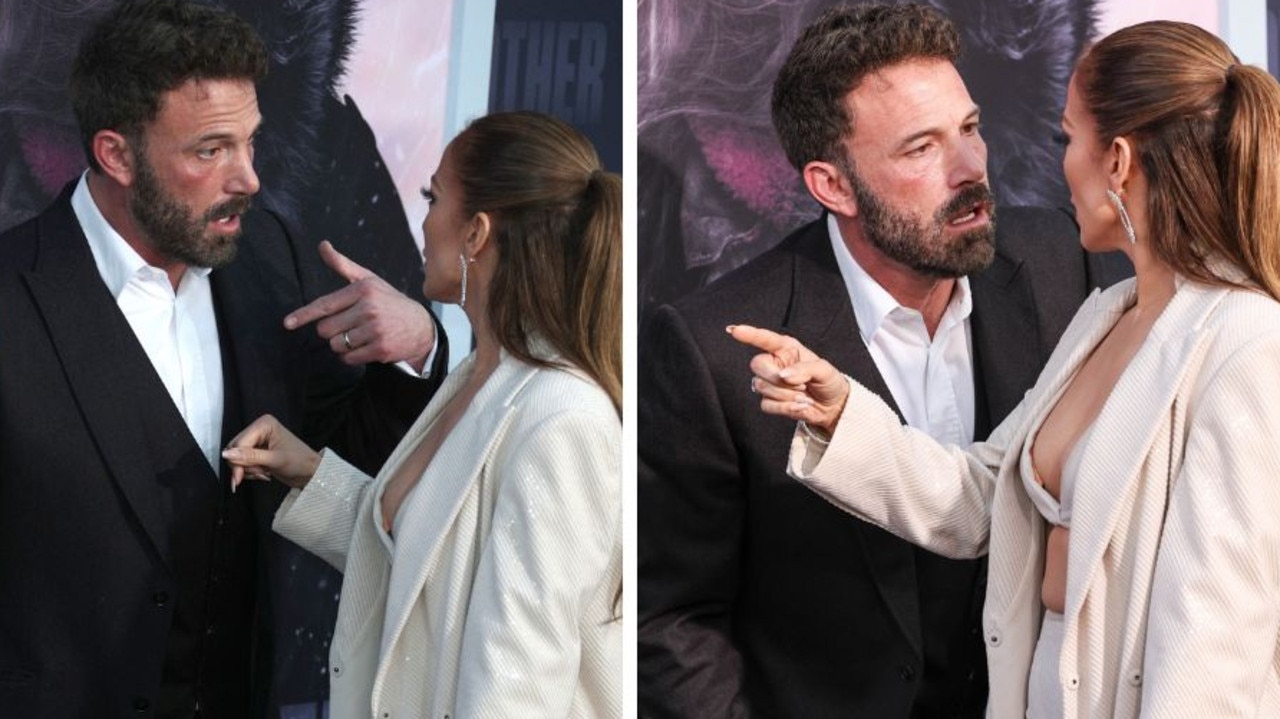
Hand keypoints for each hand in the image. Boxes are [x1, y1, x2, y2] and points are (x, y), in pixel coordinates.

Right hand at [222, 414, 320, 491]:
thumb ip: (250, 457)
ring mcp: (257, 440)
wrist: (311, 472)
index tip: (238, 479)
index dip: (237, 462)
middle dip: (244, 466)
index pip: (239, 443)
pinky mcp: (257, 450)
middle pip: (235, 450)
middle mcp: (259, 429)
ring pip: (237, 457)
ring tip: (264, 473)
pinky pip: (242, 462)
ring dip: (247, 470)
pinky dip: (250, 471)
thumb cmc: (299, 461)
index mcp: (264, 424)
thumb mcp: (274, 460)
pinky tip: (263, 473)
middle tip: (260, 473)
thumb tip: (226, 454)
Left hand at [285, 240, 435, 369]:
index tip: (288, 323)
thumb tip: (322, 245)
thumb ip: (342, 265)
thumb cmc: (389, 302)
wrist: (421, 327)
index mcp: (363, 289)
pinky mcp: (380, 349)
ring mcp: (375, 330)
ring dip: (342, 344)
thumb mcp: (369, 280)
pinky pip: (348, 358)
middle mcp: (369, 309)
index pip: (325, 305)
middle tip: (349, 325)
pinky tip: (365, 347)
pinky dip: (351, 356)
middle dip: (332, 330)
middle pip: (326, 329)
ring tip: (359, 336)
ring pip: (336, 345)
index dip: (304, 315)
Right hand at [727, 324, 849, 434]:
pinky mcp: (771, 402)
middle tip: (800, 384)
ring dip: (787, 395)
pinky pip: (767, 405)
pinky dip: (786, 407)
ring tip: (804, 396)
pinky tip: (801, 406)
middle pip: (757, 365)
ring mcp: (771, 383)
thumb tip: (784, 375)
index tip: (734, 330)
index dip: (749, 334)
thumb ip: (805, 368)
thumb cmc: (829, 382)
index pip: (764, 339)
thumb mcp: (824, 370)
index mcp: (787, 349)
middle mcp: (775, 363)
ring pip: (761, 387)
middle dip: (775, 377)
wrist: (833, 407)